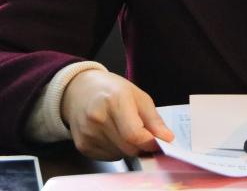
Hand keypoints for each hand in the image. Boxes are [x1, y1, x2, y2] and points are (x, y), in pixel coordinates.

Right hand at [60, 70, 174, 159]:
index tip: (158, 141)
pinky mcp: (82, 145)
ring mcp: (88, 133)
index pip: (135, 134)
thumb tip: (167, 138)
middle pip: (129, 148)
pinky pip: (108, 157)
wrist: (79, 90)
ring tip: (122, 129)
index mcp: (115, 100)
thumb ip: (154, 119)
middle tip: (143, 134)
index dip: (150, 142)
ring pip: (120, 155)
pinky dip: (115, 150)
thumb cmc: (111, 90)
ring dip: (128, 147)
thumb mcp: (138, 95)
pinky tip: (110, 134)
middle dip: (141, 146)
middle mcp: (98, 118)